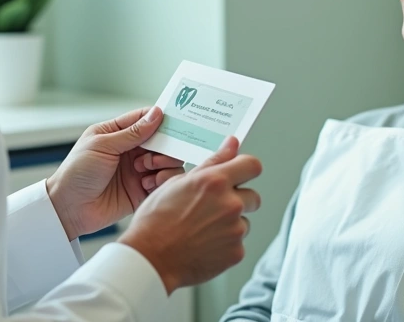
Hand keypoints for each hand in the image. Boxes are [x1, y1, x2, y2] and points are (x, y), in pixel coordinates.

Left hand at [46, 107, 187, 239]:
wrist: (69, 208)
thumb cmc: (77, 172)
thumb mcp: (102, 145)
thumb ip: (132, 132)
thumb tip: (156, 114)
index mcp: (117, 133)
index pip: (145, 118)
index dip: (160, 118)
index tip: (175, 121)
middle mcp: (131, 150)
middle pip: (162, 140)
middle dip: (165, 145)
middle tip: (155, 154)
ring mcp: (138, 170)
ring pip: (167, 161)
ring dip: (163, 163)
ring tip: (147, 169)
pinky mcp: (143, 191)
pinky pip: (164, 182)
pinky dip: (163, 181)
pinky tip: (147, 184)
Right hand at [118, 137, 262, 293]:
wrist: (150, 258)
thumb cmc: (156, 221)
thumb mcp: (178, 182)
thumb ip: (212, 163)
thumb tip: (232, 145)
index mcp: (215, 182)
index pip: (252, 165)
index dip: (246, 169)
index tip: (239, 173)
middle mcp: (230, 204)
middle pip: (253, 197)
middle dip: (238, 200)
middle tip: (213, 208)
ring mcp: (235, 230)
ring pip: (243, 222)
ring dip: (230, 224)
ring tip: (202, 229)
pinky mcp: (236, 252)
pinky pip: (237, 244)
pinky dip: (225, 244)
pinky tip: (203, 244)